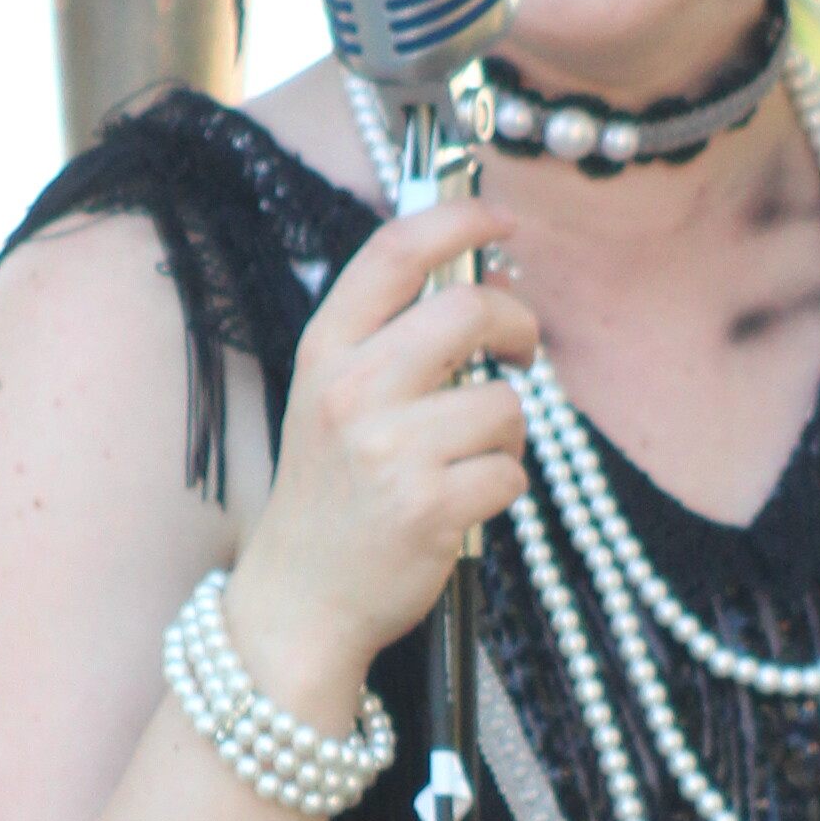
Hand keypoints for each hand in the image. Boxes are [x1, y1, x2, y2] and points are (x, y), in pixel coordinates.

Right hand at [225, 191, 538, 724]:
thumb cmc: (331, 493)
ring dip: (506, 431)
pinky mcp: (430, 508)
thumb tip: (492, 280)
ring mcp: (390, 451)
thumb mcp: (333, 398)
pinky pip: (511, 472)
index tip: (503, 220)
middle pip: (469, 310)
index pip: (395, 250)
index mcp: (325, 351)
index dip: (460, 218)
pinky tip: (462, 504)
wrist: (299, 602)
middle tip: (520, 350)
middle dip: (517, 325)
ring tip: (467, 459)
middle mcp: (351, 391)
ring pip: (503, 403)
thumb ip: (394, 337)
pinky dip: (502, 488)